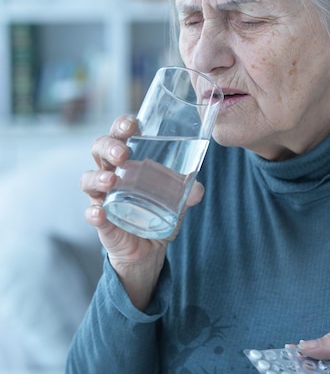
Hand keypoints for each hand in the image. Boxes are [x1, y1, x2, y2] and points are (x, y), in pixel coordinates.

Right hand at [81, 115, 203, 307]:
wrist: (149, 249)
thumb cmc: (158, 213)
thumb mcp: (177, 201)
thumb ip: (187, 193)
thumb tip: (196, 189)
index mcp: (127, 161)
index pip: (119, 135)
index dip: (121, 126)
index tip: (132, 124)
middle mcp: (110, 174)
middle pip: (98, 150)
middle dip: (108, 147)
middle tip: (122, 153)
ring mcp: (102, 197)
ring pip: (88, 179)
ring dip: (98, 177)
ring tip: (110, 181)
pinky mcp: (101, 221)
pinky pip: (91, 214)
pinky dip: (94, 213)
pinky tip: (99, 212)